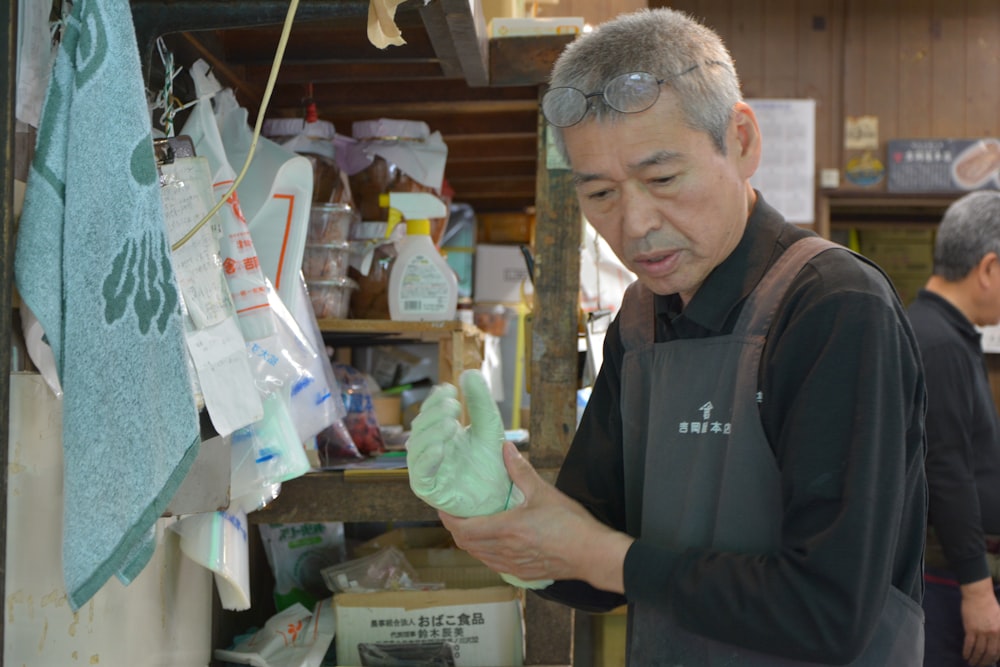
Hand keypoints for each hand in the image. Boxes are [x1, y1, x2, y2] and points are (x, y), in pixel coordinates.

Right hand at [406, 369, 522, 516]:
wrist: (504, 495)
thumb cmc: (493, 462)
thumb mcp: (489, 425)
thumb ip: (479, 400)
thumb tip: (469, 372)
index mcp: (440, 434)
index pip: (430, 413)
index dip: (436, 400)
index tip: (449, 389)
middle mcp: (430, 450)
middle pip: (421, 428)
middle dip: (434, 414)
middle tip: (454, 406)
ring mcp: (429, 470)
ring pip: (418, 449)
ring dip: (431, 434)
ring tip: (451, 424)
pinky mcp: (430, 490)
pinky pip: (421, 475)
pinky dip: (428, 460)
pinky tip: (442, 447)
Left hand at [440, 441, 633, 592]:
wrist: (593, 554)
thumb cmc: (571, 524)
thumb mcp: (544, 492)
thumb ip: (521, 470)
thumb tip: (505, 448)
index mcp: (506, 530)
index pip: (464, 530)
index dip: (448, 520)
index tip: (443, 507)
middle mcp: (504, 552)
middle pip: (466, 544)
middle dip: (456, 529)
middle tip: (455, 513)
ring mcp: (513, 566)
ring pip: (479, 556)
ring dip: (470, 542)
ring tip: (471, 524)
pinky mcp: (522, 574)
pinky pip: (494, 565)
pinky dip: (485, 553)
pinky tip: (494, 541)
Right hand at [960, 577, 999, 665]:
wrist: (978, 595)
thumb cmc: (990, 605)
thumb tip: (997, 643)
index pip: (999, 650)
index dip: (994, 658)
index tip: (990, 662)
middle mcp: (993, 634)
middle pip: (989, 653)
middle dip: (985, 662)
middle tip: (980, 666)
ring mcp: (981, 632)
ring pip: (979, 650)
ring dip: (975, 659)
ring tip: (971, 664)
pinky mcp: (970, 629)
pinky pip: (969, 644)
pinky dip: (967, 651)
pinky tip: (965, 656)